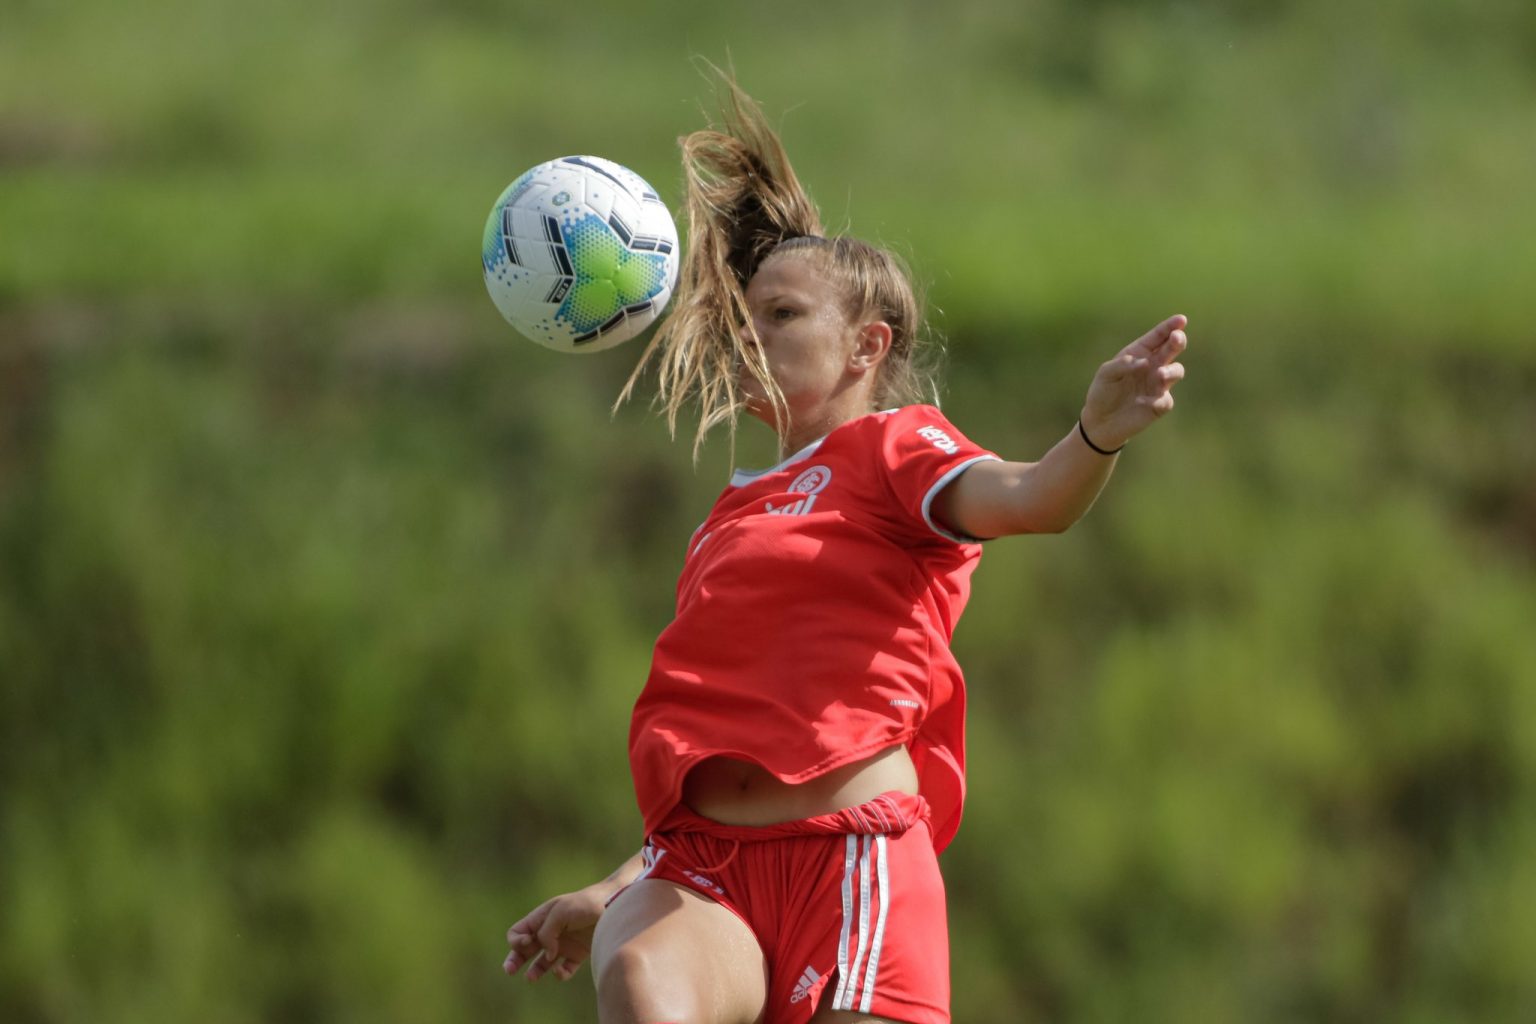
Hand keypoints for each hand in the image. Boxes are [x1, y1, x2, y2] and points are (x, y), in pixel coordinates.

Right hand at [503, 884, 609, 982]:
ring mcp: (563, 944)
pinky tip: (560, 971)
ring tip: (531, 978)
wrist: (614, 906)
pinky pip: (564, 970)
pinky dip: (560, 974)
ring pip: (543, 962)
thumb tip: (548, 954)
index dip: (517, 940)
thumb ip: (546, 933)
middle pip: (526, 949)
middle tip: (510, 970)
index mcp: (542, 918)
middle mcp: (550, 932)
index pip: (519, 932)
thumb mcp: (560, 911)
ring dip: (535, 971)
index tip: (528, 942)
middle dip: (515, 959)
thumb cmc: (585, 904)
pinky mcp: (577, 954)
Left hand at [1079, 314, 1188, 450]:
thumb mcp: (1106, 373)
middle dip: (1177, 341)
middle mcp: (1154, 365)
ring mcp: (1159, 384)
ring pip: (1176, 371)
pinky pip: (1166, 400)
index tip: (1181, 320)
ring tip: (1159, 374)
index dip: (1170, 327)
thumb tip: (1145, 363)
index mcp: (1140, 353)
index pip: (1158, 336)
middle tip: (1176, 338)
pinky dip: (1157, 399)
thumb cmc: (1103, 392)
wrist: (1101, 420)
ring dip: (1171, 371)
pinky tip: (1143, 402)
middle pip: (1172, 349)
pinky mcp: (1159, 404)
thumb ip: (1123, 363)